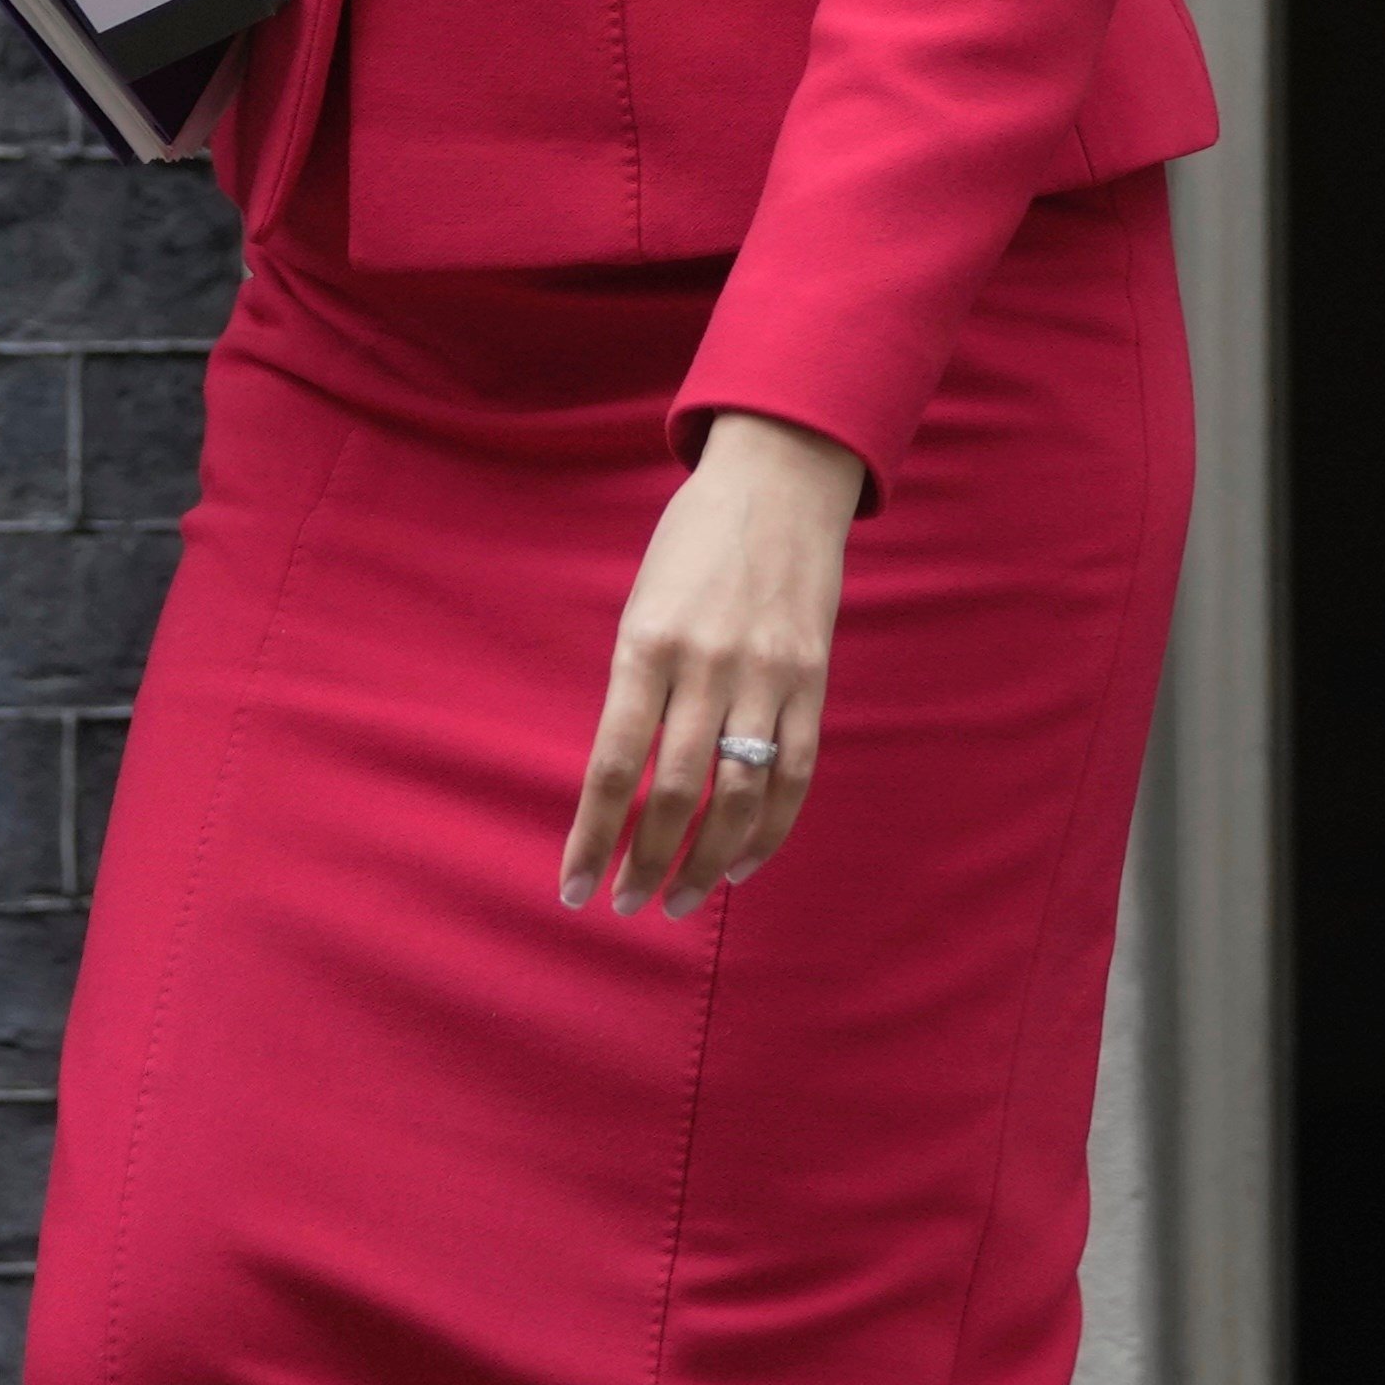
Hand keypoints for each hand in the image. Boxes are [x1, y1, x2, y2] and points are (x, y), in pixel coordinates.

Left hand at [567, 409, 862, 920]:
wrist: (780, 480)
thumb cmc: (694, 543)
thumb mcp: (642, 604)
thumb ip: (635, 687)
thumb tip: (620, 781)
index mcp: (647, 645)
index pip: (612, 766)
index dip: (591, 838)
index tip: (573, 889)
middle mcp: (707, 666)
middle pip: (674, 794)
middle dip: (645, 863)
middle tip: (625, 904)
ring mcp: (766, 676)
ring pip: (739, 798)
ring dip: (705, 862)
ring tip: (677, 900)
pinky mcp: (812, 682)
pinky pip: (795, 775)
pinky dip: (770, 831)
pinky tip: (741, 864)